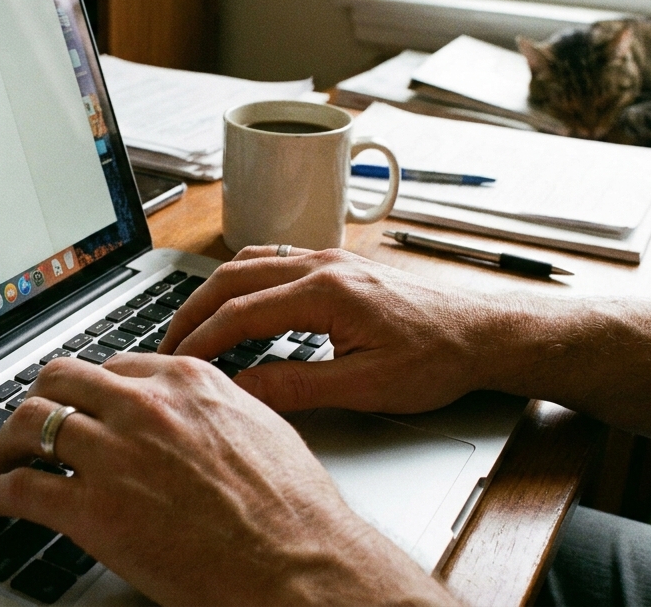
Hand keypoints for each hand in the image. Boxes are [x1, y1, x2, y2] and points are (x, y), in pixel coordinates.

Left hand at [0, 354, 453, 605]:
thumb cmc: (293, 510)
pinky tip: (3, 501)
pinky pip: (22, 488)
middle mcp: (146, 407)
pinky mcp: (94, 510)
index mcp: (187, 381)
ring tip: (7, 460)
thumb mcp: (260, 427)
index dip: (89, 391)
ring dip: (10, 442)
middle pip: (60, 380)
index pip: (112, 366)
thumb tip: (190, 413)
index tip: (81, 406)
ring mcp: (116, 455)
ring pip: (31, 424)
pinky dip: (2, 493)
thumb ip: (212, 408)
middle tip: (33, 426)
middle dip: (41, 402)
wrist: (300, 565)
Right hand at [157, 247, 517, 413]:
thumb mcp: (366, 387)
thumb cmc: (438, 359)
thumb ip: (297, 386)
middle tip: (165, 345)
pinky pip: (274, 263)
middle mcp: (323, 265)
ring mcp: (331, 259)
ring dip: (214, 292)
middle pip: (233, 278)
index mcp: (326, 292)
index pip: (240, 312)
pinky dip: (242, 282)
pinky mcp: (340, 266)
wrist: (485, 334)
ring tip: (191, 326)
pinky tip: (238, 304)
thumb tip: (242, 390)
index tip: (174, 363)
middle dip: (192, 311)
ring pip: (251, 263)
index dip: (200, 340)